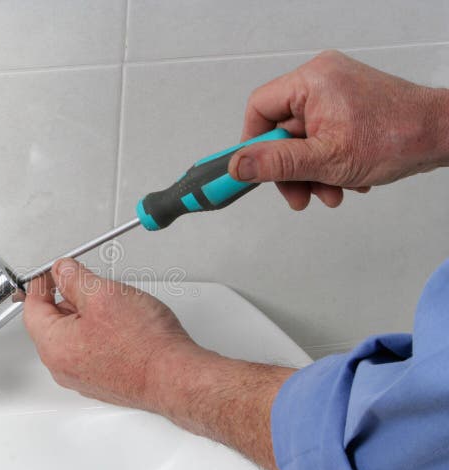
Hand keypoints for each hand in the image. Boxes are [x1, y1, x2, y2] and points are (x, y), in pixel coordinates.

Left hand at [23, 258, 295, 469]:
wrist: (176, 378)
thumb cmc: (145, 345)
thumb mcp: (103, 294)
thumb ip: (75, 279)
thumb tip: (62, 271)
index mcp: (54, 346)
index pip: (33, 308)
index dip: (42, 283)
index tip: (53, 271)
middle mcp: (63, 367)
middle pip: (52, 323)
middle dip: (66, 298)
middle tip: (86, 281)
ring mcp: (83, 377)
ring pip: (72, 337)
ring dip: (85, 315)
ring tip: (111, 303)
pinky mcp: (103, 381)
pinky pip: (90, 350)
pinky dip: (98, 333)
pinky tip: (121, 324)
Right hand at [228, 50, 448, 209]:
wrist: (443, 135)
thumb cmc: (396, 138)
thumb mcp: (324, 159)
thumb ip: (276, 164)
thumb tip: (237, 166)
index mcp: (311, 81)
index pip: (259, 108)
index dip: (253, 143)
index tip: (255, 171)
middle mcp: (322, 79)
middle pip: (283, 129)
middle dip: (291, 168)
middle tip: (299, 196)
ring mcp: (338, 91)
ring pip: (304, 138)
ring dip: (313, 172)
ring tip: (331, 192)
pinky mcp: (350, 104)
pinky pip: (324, 135)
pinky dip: (330, 161)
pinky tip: (347, 179)